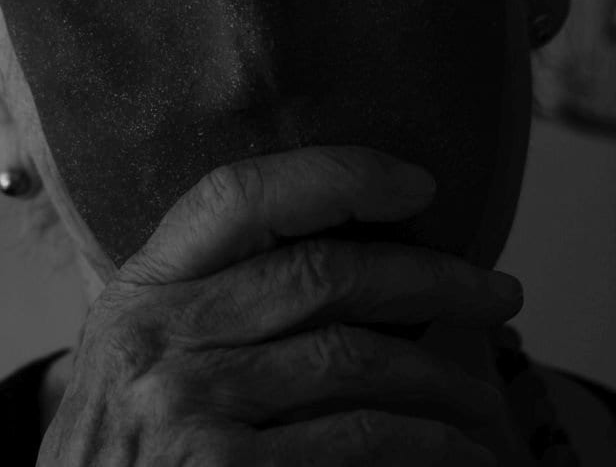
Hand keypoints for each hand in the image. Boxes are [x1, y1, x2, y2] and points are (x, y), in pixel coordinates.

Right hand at [37, 146, 522, 464]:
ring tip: (481, 392)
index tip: (415, 182)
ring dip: (441, 374)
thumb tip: (325, 251)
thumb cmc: (118, 444)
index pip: (238, 196)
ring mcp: (192, 408)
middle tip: (497, 291)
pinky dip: (427, 443)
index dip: (336, 175)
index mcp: (139, 291)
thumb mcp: (129, 353)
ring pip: (354, 358)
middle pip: (320, 274)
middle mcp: (160, 339)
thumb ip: (195, 300)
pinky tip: (457, 449)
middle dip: (429, 276)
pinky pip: (359, 440)